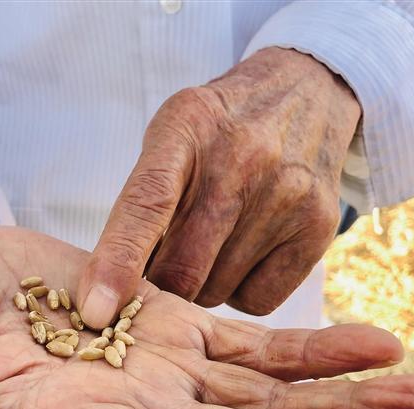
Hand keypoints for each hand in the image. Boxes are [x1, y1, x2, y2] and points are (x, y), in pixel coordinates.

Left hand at [78, 47, 360, 328]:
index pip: (146, 205)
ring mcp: (288, 194)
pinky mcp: (319, 228)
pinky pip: (257, 301)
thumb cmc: (216, 129)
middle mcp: (242, 159)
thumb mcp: (170, 136)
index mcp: (186, 128)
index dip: (117, 262)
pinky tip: (243, 254)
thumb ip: (140, 202)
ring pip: (215, 291)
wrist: (305, 93)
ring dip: (198, 286)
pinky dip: (238, 292)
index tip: (94, 311)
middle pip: (181, 269)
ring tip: (211, 241)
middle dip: (158, 284)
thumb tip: (116, 289)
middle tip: (160, 263)